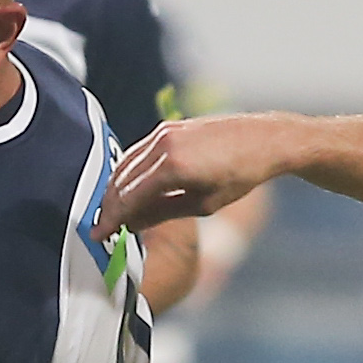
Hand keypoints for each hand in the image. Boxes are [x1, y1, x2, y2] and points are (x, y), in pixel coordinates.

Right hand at [94, 118, 279, 245]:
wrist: (264, 139)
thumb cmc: (241, 176)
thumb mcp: (204, 204)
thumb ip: (163, 213)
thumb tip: (132, 225)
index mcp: (173, 167)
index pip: (129, 198)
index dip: (111, 219)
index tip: (98, 235)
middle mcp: (163, 144)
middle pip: (121, 180)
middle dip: (108, 206)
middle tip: (101, 227)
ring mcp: (165, 132)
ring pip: (126, 164)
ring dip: (115, 189)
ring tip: (112, 212)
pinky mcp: (169, 127)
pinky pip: (139, 152)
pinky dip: (129, 172)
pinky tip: (129, 189)